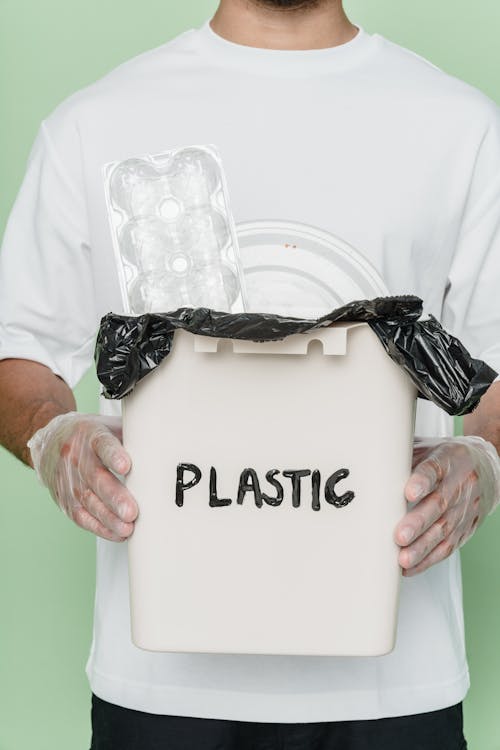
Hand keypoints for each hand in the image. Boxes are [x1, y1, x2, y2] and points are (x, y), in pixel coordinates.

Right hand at [28, 412, 137, 541]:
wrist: (50, 443)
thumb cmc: (92, 436)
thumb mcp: (110, 427)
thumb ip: (134, 436)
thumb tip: (168, 448)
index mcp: (91, 435)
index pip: (102, 444)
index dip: (113, 455)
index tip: (125, 466)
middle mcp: (76, 457)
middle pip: (95, 478)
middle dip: (114, 497)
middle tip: (132, 512)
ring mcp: (68, 480)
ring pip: (88, 501)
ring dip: (109, 518)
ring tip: (128, 528)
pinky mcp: (64, 500)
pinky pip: (81, 516)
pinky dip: (100, 527)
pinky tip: (117, 533)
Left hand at [395, 436, 499, 576]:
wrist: (487, 471)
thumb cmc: (448, 460)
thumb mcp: (427, 449)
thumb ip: (402, 458)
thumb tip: (368, 465)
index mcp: (448, 460)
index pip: (434, 469)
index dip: (421, 482)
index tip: (409, 493)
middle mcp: (459, 484)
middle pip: (439, 505)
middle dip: (418, 523)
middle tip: (399, 535)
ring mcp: (465, 508)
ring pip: (444, 530)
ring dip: (422, 547)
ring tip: (403, 558)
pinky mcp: (466, 528)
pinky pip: (448, 546)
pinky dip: (428, 559)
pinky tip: (411, 565)